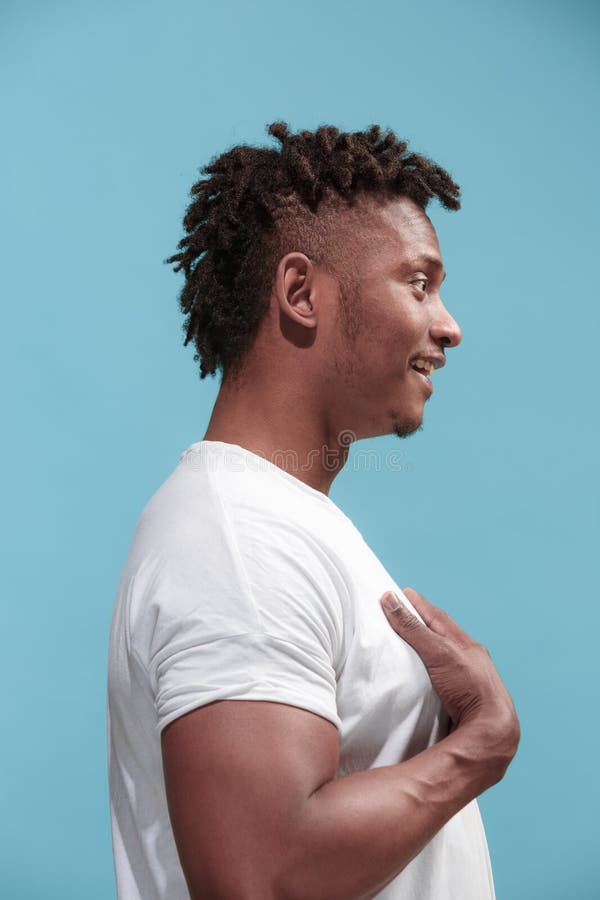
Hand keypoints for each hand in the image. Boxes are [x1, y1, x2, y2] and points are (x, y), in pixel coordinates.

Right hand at [380, 587, 519, 766]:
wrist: (490, 730)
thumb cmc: (469, 688)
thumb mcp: (438, 652)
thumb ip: (414, 628)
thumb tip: (391, 600)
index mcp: (465, 644)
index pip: (438, 617)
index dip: (420, 604)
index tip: (404, 594)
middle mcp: (471, 658)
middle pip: (445, 633)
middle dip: (427, 621)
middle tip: (408, 611)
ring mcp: (470, 678)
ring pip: (448, 654)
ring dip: (433, 645)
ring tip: (417, 639)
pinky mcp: (466, 697)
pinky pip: (448, 674)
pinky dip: (437, 666)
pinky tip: (431, 673)